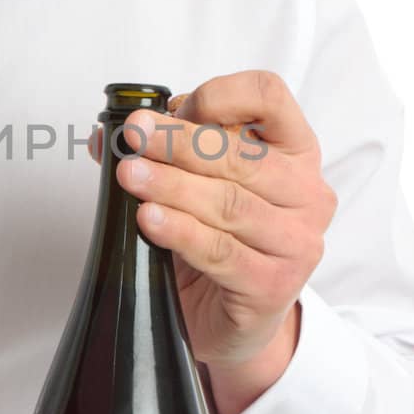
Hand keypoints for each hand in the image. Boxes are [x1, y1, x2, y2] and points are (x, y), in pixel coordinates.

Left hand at [90, 72, 336, 370]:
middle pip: (242, 156)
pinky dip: (180, 231)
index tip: (175, 108)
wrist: (231, 317)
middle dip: (179, 143)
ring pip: (229, 203)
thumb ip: (161, 151)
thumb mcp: (196, 184)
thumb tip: (107, 135)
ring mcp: (296, 243)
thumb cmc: (219, 237)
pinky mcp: (274, 286)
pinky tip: (148, 219)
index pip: (269, 98)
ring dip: (172, 186)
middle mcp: (307, 193)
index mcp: (294, 151)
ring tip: (131, 176)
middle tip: (134, 137)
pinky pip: (221, 252)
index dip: (220, 96)